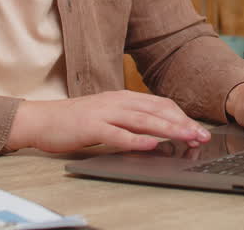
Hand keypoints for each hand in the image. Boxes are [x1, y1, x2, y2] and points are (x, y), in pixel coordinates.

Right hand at [7, 91, 210, 152]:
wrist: (41, 119)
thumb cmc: (75, 120)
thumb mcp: (107, 115)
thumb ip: (129, 120)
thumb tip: (156, 132)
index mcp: (123, 97)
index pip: (160, 104)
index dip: (181, 116)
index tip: (198, 129)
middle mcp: (117, 101)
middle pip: (157, 110)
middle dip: (183, 123)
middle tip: (202, 136)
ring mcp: (105, 112)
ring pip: (143, 120)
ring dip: (168, 129)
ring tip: (186, 138)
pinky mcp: (92, 127)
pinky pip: (118, 134)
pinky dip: (136, 140)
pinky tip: (151, 145)